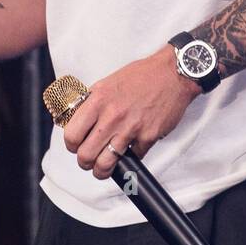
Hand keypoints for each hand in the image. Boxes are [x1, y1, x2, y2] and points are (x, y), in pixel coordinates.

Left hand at [62, 44, 201, 180]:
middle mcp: (112, 116)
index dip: (72, 145)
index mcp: (98, 100)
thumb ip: (92, 102)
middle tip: (89, 161)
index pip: (72, 135)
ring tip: (103, 168)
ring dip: (102, 170)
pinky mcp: (148, 137)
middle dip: (85, 162)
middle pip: (86, 155)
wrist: (172, 74)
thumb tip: (78, 119)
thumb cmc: (142, 76)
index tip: (76, 146)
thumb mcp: (107, 83)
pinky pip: (133, 158)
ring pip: (106, 164)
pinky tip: (130, 150)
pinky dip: (131, 157)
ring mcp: (130, 128)